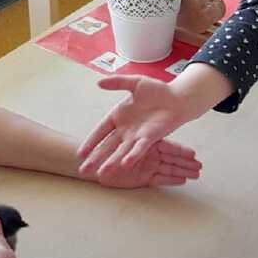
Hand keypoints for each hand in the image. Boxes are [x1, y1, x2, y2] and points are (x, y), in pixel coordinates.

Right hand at [79, 75, 209, 179]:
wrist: (177, 98)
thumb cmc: (157, 91)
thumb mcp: (135, 83)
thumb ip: (117, 82)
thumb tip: (99, 83)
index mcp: (118, 116)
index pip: (100, 131)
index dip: (91, 142)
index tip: (80, 153)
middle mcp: (125, 129)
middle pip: (107, 146)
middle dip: (95, 158)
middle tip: (83, 171)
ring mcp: (136, 136)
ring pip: (121, 151)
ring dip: (111, 162)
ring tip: (101, 174)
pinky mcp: (150, 138)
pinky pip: (139, 148)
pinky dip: (133, 155)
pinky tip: (125, 164)